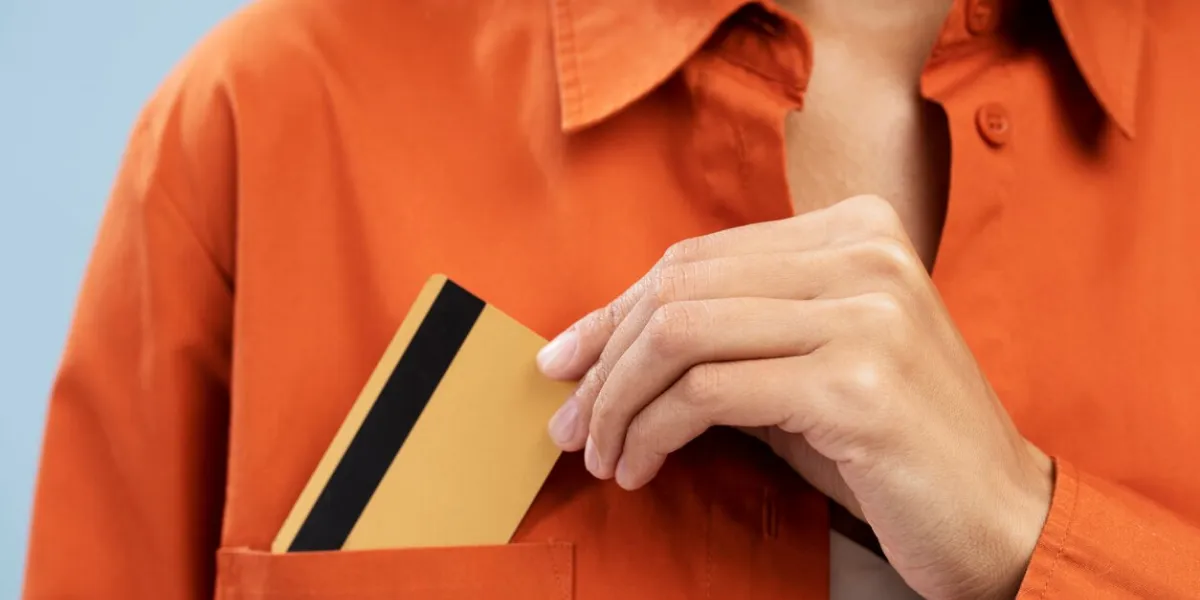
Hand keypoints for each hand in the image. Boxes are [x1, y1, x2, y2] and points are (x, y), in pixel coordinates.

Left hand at [536, 195, 1053, 599]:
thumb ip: (724, 337)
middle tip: (571, 422)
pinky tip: (640, 467)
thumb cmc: (889, 448)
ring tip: (600, 453)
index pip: (696, 259)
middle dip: (605, 361)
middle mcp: (864, 254)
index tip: (565, 360)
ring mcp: (866, 313)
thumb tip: (600, 346)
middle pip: (678, 287)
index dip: (615, 312)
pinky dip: (652, 431)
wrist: (998, 516)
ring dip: (618, 401)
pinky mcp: (857, 382)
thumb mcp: (802, 368)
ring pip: (680, 333)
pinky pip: (708, 393)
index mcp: (855, 230)